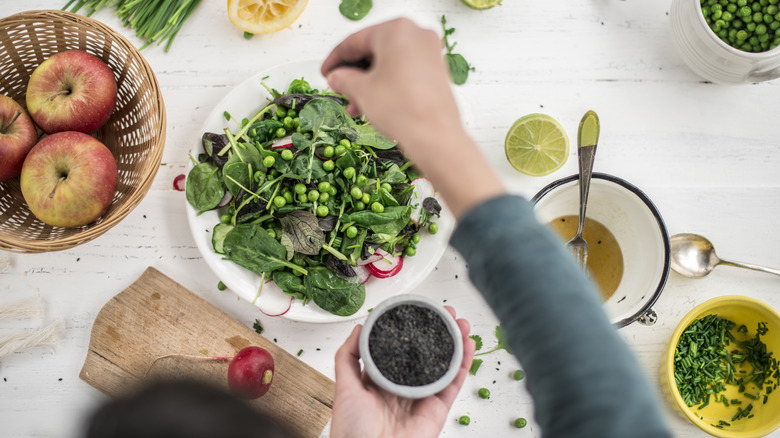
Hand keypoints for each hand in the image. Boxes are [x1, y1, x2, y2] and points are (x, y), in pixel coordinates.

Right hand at [321, 18, 458, 146]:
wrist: (435, 138)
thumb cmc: (404, 110)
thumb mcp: (362, 91)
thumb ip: (343, 79)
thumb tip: (337, 77)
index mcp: (396, 30)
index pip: (355, 40)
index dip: (335, 59)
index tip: (326, 71)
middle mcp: (417, 35)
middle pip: (374, 51)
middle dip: (353, 74)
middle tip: (340, 88)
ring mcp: (430, 53)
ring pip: (388, 63)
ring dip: (368, 83)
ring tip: (355, 104)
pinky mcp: (436, 71)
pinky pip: (404, 72)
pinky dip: (387, 85)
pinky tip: (374, 104)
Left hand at [330, 306, 475, 437]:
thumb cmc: (352, 431)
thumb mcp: (344, 387)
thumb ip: (348, 356)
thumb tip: (360, 326)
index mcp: (381, 379)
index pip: (400, 347)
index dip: (412, 329)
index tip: (420, 311)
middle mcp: (403, 386)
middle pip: (426, 353)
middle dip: (438, 331)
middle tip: (447, 313)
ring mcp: (422, 397)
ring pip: (444, 365)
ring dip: (455, 342)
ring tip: (461, 323)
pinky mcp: (437, 409)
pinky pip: (453, 383)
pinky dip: (463, 364)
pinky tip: (468, 345)